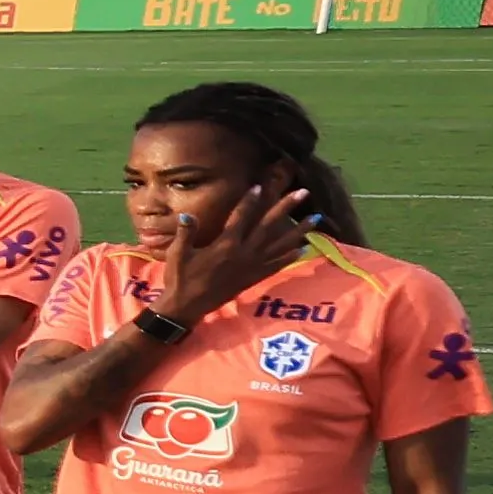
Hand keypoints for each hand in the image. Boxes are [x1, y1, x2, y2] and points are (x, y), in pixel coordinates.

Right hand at [163, 175, 300, 318]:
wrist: (187, 307)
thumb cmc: (180, 278)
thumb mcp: (177, 254)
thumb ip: (185, 233)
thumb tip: (187, 215)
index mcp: (225, 245)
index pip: (241, 218)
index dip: (250, 201)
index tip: (260, 186)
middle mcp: (244, 253)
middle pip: (269, 226)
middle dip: (285, 208)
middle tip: (302, 193)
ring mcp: (252, 266)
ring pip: (280, 244)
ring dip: (299, 231)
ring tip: (315, 218)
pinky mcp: (254, 277)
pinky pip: (277, 265)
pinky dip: (291, 256)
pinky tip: (304, 247)